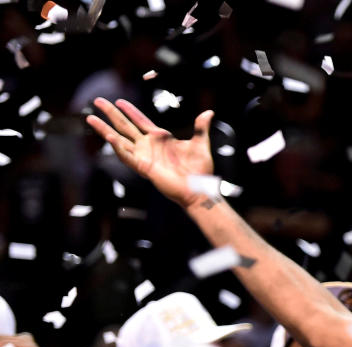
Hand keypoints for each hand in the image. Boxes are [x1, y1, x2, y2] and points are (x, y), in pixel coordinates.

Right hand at [85, 98, 214, 208]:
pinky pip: (127, 156)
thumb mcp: (201, 144)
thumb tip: (209, 113)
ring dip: (105, 129)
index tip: (119, 100)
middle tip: (98, 100)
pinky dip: (118, 147)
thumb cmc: (200, 171)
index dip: (130, 111)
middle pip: (125, 126)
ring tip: (91, 117)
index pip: (140, 121)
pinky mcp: (144, 167)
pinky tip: (110, 137)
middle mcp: (148, 146)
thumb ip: (201, 128)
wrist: (200, 189)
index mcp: (160, 139)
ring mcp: (144, 156)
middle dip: (111, 113)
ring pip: (119, 140)